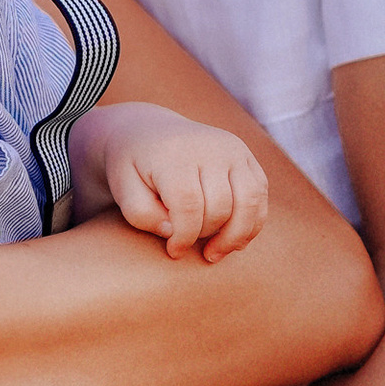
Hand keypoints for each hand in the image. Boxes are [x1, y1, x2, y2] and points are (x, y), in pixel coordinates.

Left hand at [75, 103, 268, 263]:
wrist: (149, 132)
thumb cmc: (134, 168)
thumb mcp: (124, 190)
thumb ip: (142, 215)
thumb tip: (174, 232)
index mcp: (175, 153)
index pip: (189, 204)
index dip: (184, 237)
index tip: (174, 252)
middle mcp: (210, 147)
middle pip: (220, 207)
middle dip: (205, 235)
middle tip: (189, 246)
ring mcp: (233, 150)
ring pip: (249, 203)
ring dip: (236, 236)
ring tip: (215, 253)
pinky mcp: (247, 157)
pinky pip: (260, 196)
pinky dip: (252, 223)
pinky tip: (232, 239)